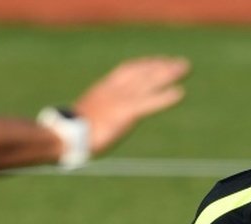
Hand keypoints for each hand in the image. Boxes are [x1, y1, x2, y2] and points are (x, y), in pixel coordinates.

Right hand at [74, 55, 189, 154]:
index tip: (158, 61)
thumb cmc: (72, 131)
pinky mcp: (125, 113)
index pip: (127, 70)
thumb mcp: (87, 116)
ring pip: (148, 82)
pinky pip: (149, 102)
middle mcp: (114, 90)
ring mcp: (120, 100)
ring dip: (168, 74)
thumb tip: (95, 122)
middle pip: (142, 72)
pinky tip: (180, 92)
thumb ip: (97, 113)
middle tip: (180, 63)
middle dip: (162, 66)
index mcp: (103, 88)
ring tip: (185, 68)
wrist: (66, 136)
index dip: (144, 65)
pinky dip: (165, 97)